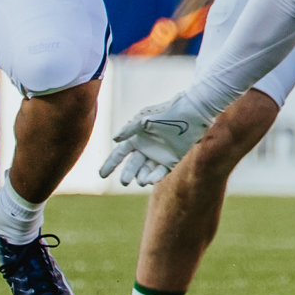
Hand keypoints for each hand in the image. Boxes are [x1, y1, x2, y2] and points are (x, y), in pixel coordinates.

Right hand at [97, 93, 218, 186]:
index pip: (120, 153)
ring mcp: (159, 155)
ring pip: (146, 171)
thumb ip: (130, 128)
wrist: (192, 112)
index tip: (101, 175)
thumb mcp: (145, 118)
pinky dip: (155, 177)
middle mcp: (146, 148)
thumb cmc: (167, 112)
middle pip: (132, 165)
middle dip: (127, 174)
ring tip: (140, 181)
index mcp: (137, 137)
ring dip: (141, 177)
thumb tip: (114, 140)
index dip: (110, 164)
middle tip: (124, 181)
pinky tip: (150, 180)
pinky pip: (161, 172)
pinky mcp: (172, 160)